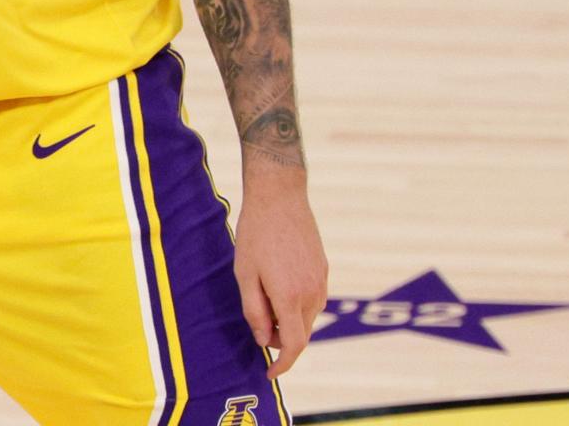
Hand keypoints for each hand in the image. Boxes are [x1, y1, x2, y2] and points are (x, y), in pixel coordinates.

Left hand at [233, 174, 326, 377]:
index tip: (270, 373)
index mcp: (290, 297)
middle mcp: (312, 293)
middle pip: (302, 334)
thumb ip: (254, 311)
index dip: (283, 364)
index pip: (294, 345)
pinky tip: (278, 287)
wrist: (280, 196)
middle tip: (259, 330)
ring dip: (289, 322)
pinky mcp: (324, 269)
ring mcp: (321, 281)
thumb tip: (264, 340)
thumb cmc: (255, 234)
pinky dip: (297, 306)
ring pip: (309, 318)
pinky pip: (313, 300)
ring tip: (265, 302)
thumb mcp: (245, 274)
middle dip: (281, 341)